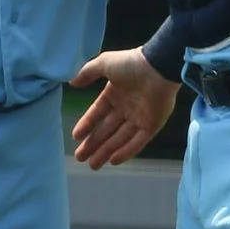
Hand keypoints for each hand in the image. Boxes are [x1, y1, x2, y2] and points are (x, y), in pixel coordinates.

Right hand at [70, 48, 179, 168]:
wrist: (158, 66)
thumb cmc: (132, 63)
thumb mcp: (104, 63)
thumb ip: (87, 72)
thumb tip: (71, 82)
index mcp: (115, 94)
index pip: (98, 113)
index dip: (86, 125)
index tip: (76, 137)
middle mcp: (126, 108)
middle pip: (107, 130)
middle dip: (93, 144)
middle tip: (80, 158)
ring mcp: (140, 117)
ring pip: (120, 139)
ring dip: (106, 151)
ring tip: (93, 165)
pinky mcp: (152, 125)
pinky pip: (137, 141)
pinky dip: (126, 151)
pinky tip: (112, 160)